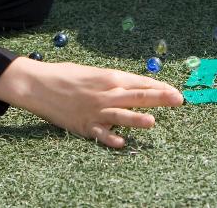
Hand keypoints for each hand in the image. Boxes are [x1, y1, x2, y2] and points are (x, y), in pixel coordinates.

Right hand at [0, 58, 182, 148]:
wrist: (38, 84)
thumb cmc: (66, 75)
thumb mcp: (93, 71)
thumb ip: (113, 80)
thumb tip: (134, 85)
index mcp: (109, 77)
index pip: (139, 82)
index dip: (159, 87)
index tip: (175, 91)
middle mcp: (105, 93)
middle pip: (137, 96)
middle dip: (159, 98)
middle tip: (178, 100)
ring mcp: (95, 111)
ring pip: (121, 115)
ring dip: (137, 119)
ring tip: (153, 122)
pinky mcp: (84, 126)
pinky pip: (100, 134)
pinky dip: (110, 139)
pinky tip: (121, 143)